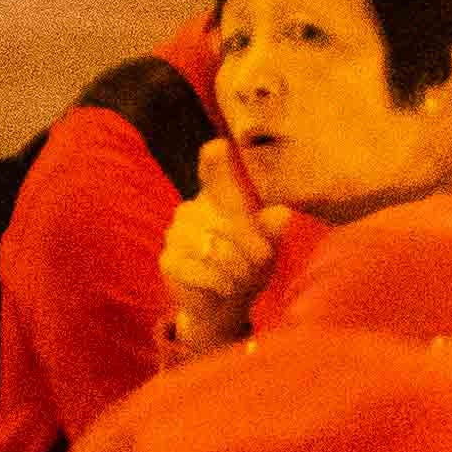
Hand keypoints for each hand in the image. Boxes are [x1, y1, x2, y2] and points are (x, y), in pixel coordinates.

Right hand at [154, 170, 273, 342]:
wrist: (223, 304)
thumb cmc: (247, 265)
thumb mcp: (266, 248)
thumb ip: (272, 230)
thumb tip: (283, 213)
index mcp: (217, 197)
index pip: (211, 166)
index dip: (215, 159)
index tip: (220, 147)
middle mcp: (192, 208)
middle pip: (227, 220)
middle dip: (250, 248)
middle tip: (259, 263)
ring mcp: (176, 234)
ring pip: (213, 246)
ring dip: (235, 268)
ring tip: (241, 279)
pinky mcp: (169, 260)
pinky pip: (198, 268)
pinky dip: (218, 282)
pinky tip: (224, 287)